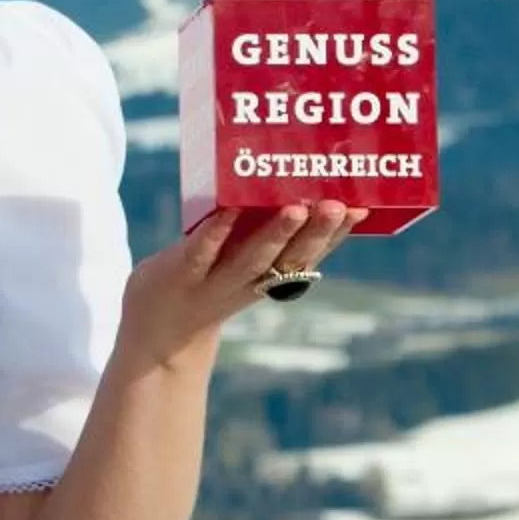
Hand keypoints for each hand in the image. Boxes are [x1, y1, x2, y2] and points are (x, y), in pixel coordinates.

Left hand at [122, 202, 356, 366]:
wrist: (157, 332)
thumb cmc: (203, 280)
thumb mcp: (238, 261)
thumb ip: (260, 232)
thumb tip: (287, 187)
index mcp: (269, 277)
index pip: (308, 255)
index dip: (335, 235)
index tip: (361, 209)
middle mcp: (248, 282)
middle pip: (288, 258)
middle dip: (315, 233)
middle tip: (340, 205)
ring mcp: (214, 280)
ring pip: (250, 259)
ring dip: (275, 235)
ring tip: (296, 208)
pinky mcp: (179, 274)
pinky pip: (200, 253)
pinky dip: (214, 234)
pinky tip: (226, 212)